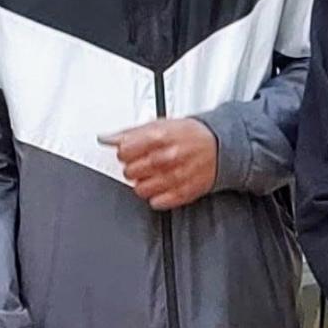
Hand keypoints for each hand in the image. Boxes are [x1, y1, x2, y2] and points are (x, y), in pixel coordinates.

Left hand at [100, 118, 218, 209]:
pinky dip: (156, 196)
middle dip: (133, 168)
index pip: (124, 151)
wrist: (220, 147)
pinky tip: (162, 185)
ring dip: (143, 183)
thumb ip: (130, 132)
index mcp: (159, 137)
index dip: (125, 152)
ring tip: (153, 174)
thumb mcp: (160, 125)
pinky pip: (156, 202)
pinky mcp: (182, 193)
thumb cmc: (190, 135)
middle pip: (130, 172)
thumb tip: (107, 138)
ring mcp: (175, 177)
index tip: (130, 152)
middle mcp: (166, 157)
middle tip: (143, 163)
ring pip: (140, 190)